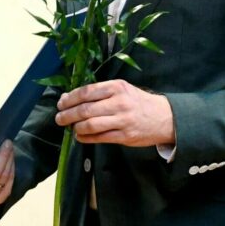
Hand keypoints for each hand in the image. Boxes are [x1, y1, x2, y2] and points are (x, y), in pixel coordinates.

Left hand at [55, 79, 173, 146]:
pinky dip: (86, 138)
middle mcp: (119, 103)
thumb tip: (71, 98)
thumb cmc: (138, 102)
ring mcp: (123, 120)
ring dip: (76, 127)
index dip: (70, 98)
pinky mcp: (125, 136)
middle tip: (59, 118)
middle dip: (68, 114)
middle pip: (86, 109)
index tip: (61, 103)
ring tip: (69, 127)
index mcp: (116, 87)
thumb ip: (99, 92)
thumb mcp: (122, 89)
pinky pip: (100, 138)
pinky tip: (80, 136)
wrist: (166, 118)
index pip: (86, 92)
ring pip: (91, 124)